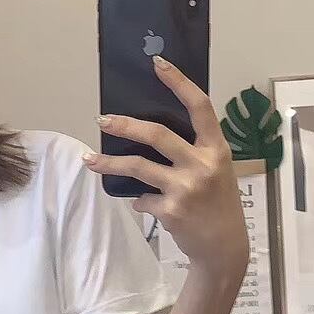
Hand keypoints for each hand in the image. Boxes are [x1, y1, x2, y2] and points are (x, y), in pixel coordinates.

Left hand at [84, 56, 249, 280]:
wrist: (224, 249)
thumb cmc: (219, 205)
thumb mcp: (217, 172)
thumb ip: (194, 152)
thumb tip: (150, 136)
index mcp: (216, 150)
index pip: (200, 107)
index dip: (179, 83)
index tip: (158, 64)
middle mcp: (202, 165)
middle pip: (157, 135)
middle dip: (125, 125)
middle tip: (102, 120)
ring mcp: (185, 188)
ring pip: (138, 167)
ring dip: (109, 163)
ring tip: (90, 161)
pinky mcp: (171, 210)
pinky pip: (142, 198)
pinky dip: (139, 200)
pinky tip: (144, 204)